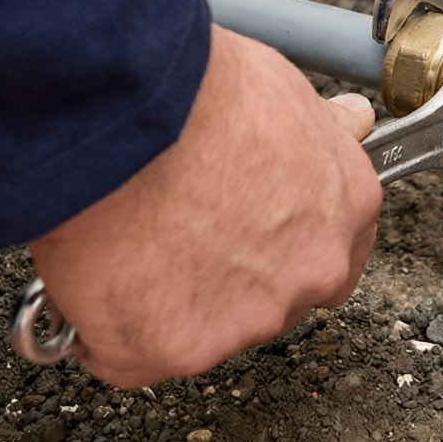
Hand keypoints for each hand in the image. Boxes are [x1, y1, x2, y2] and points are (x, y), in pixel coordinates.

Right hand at [28, 25, 380, 387]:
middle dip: (226, 276)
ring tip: (128, 235)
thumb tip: (350, 120)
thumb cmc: (196, 89)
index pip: (332, 249)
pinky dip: (103, 326)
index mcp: (347, 206)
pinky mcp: (171, 351)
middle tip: (175, 228)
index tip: (246, 229)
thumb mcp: (283, 87)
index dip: (282, 241)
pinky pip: (128, 354)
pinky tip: (92, 271)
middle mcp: (311, 272)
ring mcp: (245, 322)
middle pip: (270, 299)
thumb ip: (318, 128)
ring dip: (166, 298)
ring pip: (202, 330)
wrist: (126, 109)